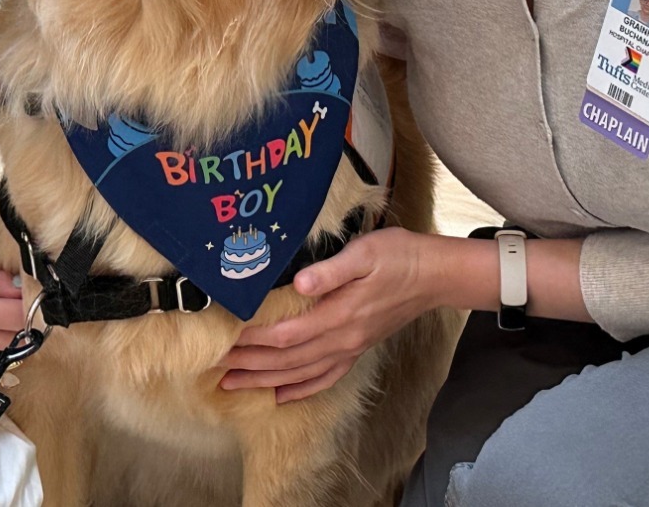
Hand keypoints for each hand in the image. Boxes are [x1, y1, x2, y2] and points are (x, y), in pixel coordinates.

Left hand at [219, 228, 433, 402]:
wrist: (433, 275)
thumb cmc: (397, 257)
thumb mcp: (365, 252)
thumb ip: (331, 270)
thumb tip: (300, 282)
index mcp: (340, 315)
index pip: (285, 335)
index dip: (252, 340)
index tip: (224, 338)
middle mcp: (342, 339)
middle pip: (286, 360)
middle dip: (249, 365)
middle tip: (215, 366)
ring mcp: (350, 348)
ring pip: (300, 374)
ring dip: (265, 380)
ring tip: (233, 383)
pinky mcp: (357, 349)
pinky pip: (325, 378)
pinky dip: (301, 390)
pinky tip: (281, 396)